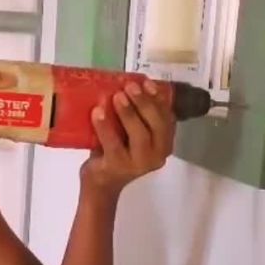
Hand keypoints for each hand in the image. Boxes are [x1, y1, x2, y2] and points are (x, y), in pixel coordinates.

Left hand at [81, 79, 174, 195]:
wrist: (101, 182)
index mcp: (164, 142)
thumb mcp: (130, 132)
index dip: (159, 99)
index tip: (147, 82)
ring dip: (128, 113)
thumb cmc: (117, 150)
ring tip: (117, 96)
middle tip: (130, 87)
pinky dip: (105, 127)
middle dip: (144, 103)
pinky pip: (113, 144)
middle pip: (157, 125)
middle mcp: (157, 155)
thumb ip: (136, 115)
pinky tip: (98, 112)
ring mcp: (138, 163)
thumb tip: (128, 82)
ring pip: (139, 136)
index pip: (167, 118)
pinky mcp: (118, 167)